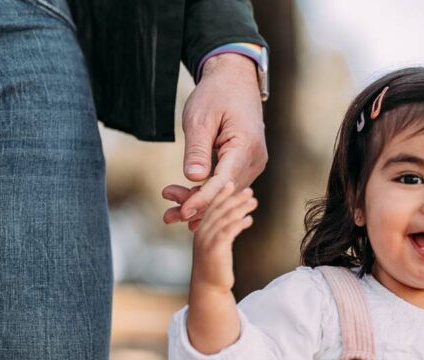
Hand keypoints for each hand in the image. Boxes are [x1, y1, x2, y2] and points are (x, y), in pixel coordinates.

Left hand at [164, 53, 266, 229]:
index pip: (223, 182)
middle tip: (168, 215)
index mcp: (246, 147)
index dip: (202, 199)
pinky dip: (209, 193)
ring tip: (172, 209)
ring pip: (227, 192)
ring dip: (201, 202)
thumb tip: (193, 178)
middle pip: (226, 192)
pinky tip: (188, 200)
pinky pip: (228, 185)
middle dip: (198, 205)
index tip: (183, 212)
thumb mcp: (200, 118)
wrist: (235, 80)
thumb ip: (197, 149)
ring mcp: (254, 164)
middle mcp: (256, 160)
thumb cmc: (216, 95)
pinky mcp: (247, 165)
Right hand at [190, 183, 256, 294]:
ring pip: (224, 219)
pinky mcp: (215, 249)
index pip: (212, 208)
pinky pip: (227, 232)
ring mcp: (207, 241)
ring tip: (254, 201)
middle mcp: (202, 233)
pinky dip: (238, 224)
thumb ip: (223, 233)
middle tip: (249, 190)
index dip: (222, 195)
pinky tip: (249, 219)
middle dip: (234, 198)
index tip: (233, 183)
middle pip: (219, 210)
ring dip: (240, 208)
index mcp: (201, 230)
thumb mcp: (217, 247)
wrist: (210, 288)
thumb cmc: (216, 268)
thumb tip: (236, 220)